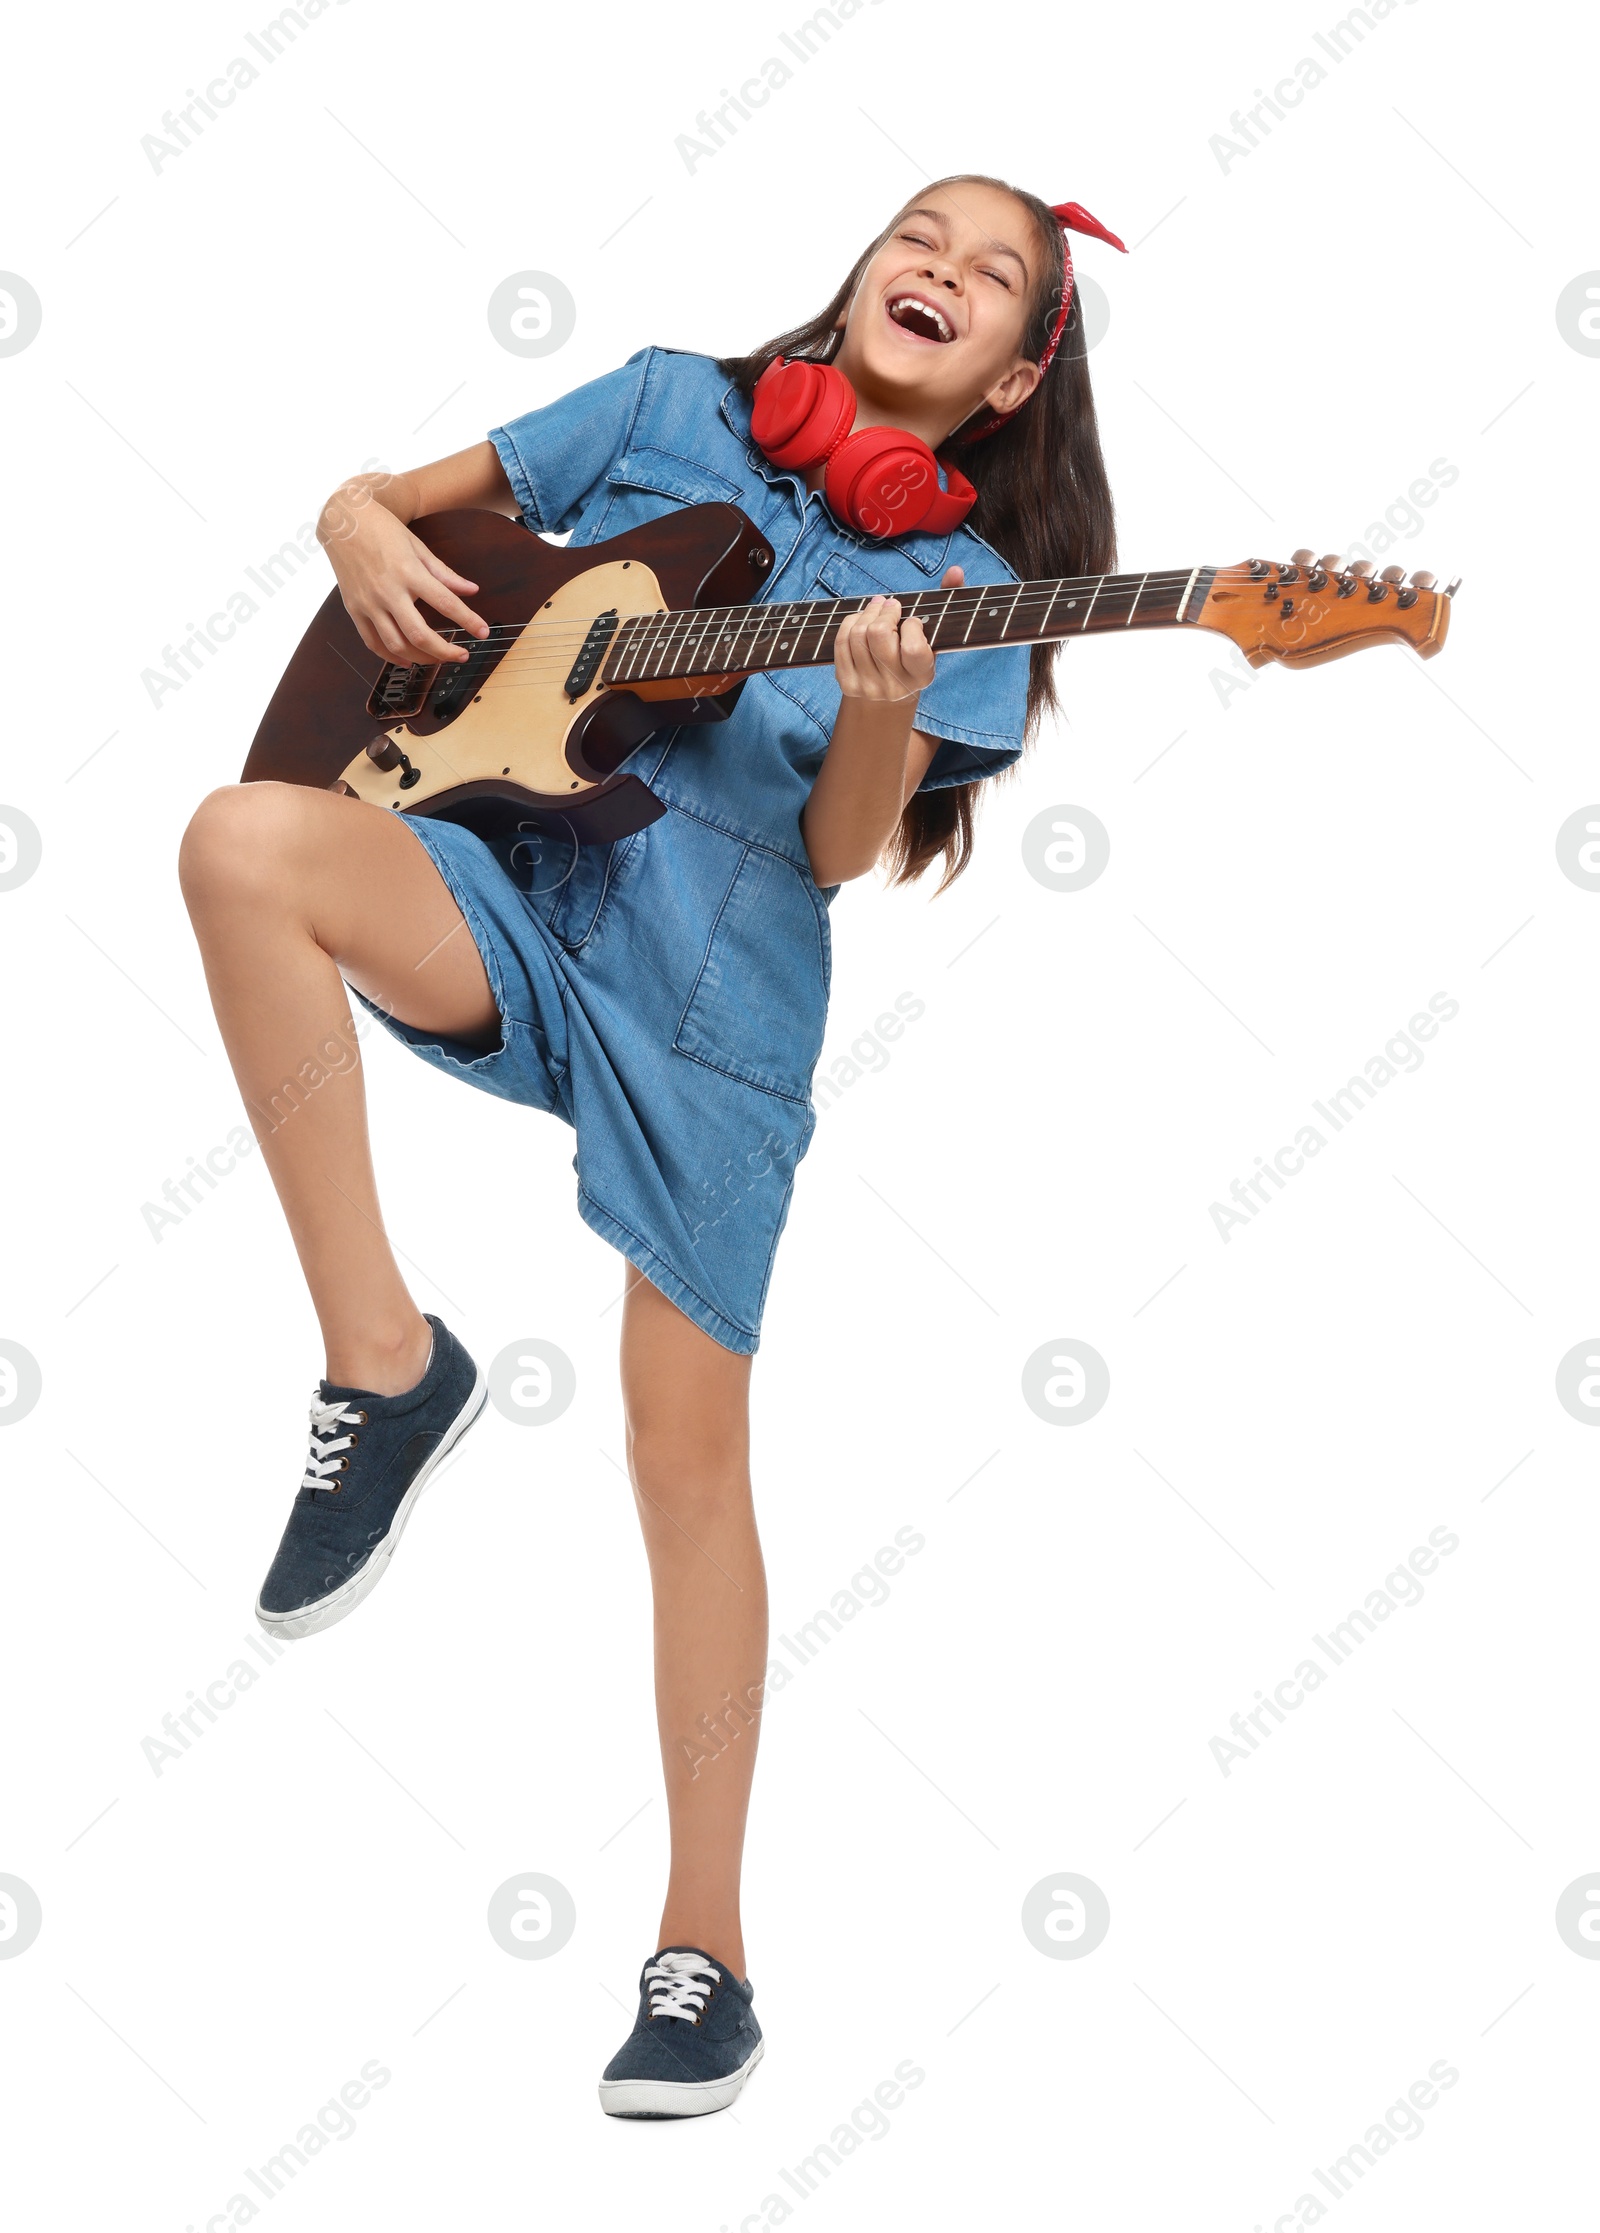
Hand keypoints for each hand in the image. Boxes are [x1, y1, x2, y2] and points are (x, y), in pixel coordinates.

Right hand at [320, 484, 487, 665]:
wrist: (343, 520)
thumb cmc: (382, 529)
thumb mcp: (418, 546)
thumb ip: (445, 573)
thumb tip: (472, 591)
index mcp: (408, 571)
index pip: (445, 603)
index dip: (468, 621)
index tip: (483, 631)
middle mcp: (387, 591)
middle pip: (419, 635)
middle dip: (445, 651)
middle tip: (462, 655)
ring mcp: (368, 603)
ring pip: (396, 646)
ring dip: (421, 659)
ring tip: (438, 659)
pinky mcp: (353, 609)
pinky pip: (373, 643)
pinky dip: (391, 658)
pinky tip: (408, 660)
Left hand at [833, 564, 963, 703]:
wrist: (890, 697)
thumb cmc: (915, 657)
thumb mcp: (934, 636)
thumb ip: (948, 600)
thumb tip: (955, 571)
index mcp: (920, 675)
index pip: (912, 647)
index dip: (911, 625)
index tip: (913, 621)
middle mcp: (894, 686)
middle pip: (878, 635)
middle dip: (883, 611)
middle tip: (890, 605)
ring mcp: (868, 686)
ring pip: (858, 635)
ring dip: (867, 613)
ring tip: (876, 609)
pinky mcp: (847, 683)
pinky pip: (842, 643)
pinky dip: (850, 623)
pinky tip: (861, 620)